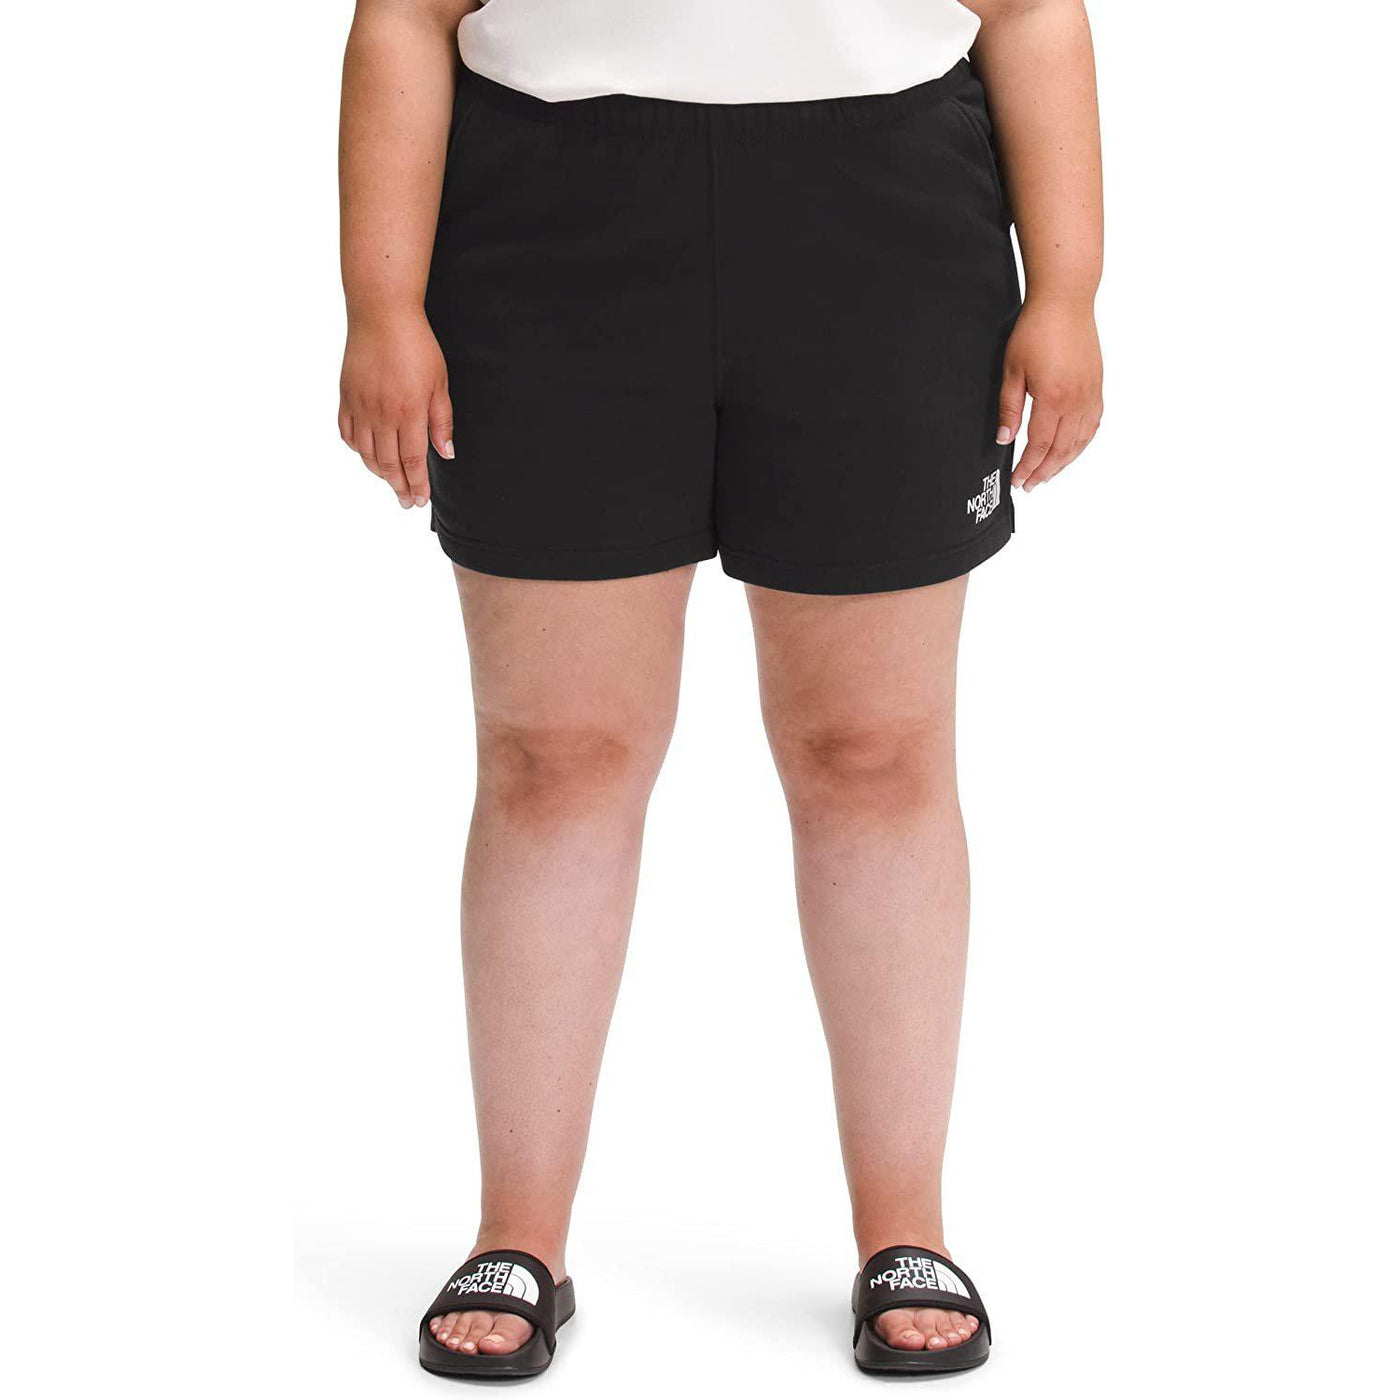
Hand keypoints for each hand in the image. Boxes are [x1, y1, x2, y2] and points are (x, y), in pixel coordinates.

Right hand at [338, 309, 453, 507]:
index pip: (412, 461)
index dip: (417, 484)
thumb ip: (441, 421)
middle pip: (389, 463)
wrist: (381, 315)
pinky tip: (368, 455)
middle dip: (400, 487)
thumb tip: (445, 454)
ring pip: (367, 453)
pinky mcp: (346, 397)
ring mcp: (360, 407)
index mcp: (408, 413)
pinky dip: (358, 449)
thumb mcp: (439, 384)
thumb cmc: (416, 346)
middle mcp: (381, 415)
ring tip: (392, 482)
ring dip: (380, 473)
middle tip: (407, 502)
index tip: (421, 501)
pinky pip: (348, 433)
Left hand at [997, 298, 1102, 492]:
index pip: (1039, 446)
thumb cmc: (1036, 331)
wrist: (1065, 302)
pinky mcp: (1097, 387)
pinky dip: (1081, 443)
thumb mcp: (1012, 371)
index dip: (1028, 468)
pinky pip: (1093, 425)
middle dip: (1044, 472)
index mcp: (1053, 399)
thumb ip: (1009, 408)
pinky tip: (1071, 450)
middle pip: (1061, 449)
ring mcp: (1091, 394)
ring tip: (1048, 475)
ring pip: (1080, 441)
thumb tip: (1004, 439)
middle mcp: (1077, 401)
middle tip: (1030, 486)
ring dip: (1063, 463)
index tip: (1017, 481)